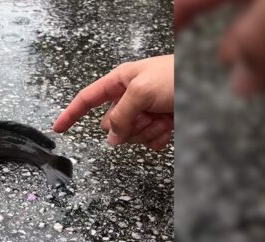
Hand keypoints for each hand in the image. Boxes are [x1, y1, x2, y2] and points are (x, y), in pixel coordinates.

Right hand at [52, 54, 173, 150]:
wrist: (207, 86)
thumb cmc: (175, 76)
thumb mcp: (141, 91)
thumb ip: (120, 115)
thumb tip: (110, 137)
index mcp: (120, 82)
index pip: (87, 99)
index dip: (71, 114)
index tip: (57, 128)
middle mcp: (130, 97)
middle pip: (111, 124)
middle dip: (126, 126)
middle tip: (144, 116)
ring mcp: (144, 112)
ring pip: (130, 136)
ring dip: (146, 131)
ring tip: (161, 118)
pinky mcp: (159, 125)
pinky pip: (149, 142)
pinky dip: (158, 139)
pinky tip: (168, 128)